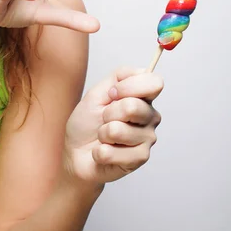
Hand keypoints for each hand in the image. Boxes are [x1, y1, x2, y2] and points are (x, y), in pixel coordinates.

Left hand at [63, 68, 162, 185]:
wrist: (75, 153)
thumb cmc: (87, 123)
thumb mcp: (97, 93)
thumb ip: (119, 77)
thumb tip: (142, 71)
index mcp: (143, 98)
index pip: (155, 83)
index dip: (130, 86)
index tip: (112, 93)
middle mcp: (150, 117)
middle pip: (133, 106)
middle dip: (108, 113)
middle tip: (104, 119)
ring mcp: (147, 139)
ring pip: (119, 130)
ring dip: (103, 133)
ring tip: (104, 137)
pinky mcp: (140, 159)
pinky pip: (112, 151)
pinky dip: (100, 152)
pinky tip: (103, 152)